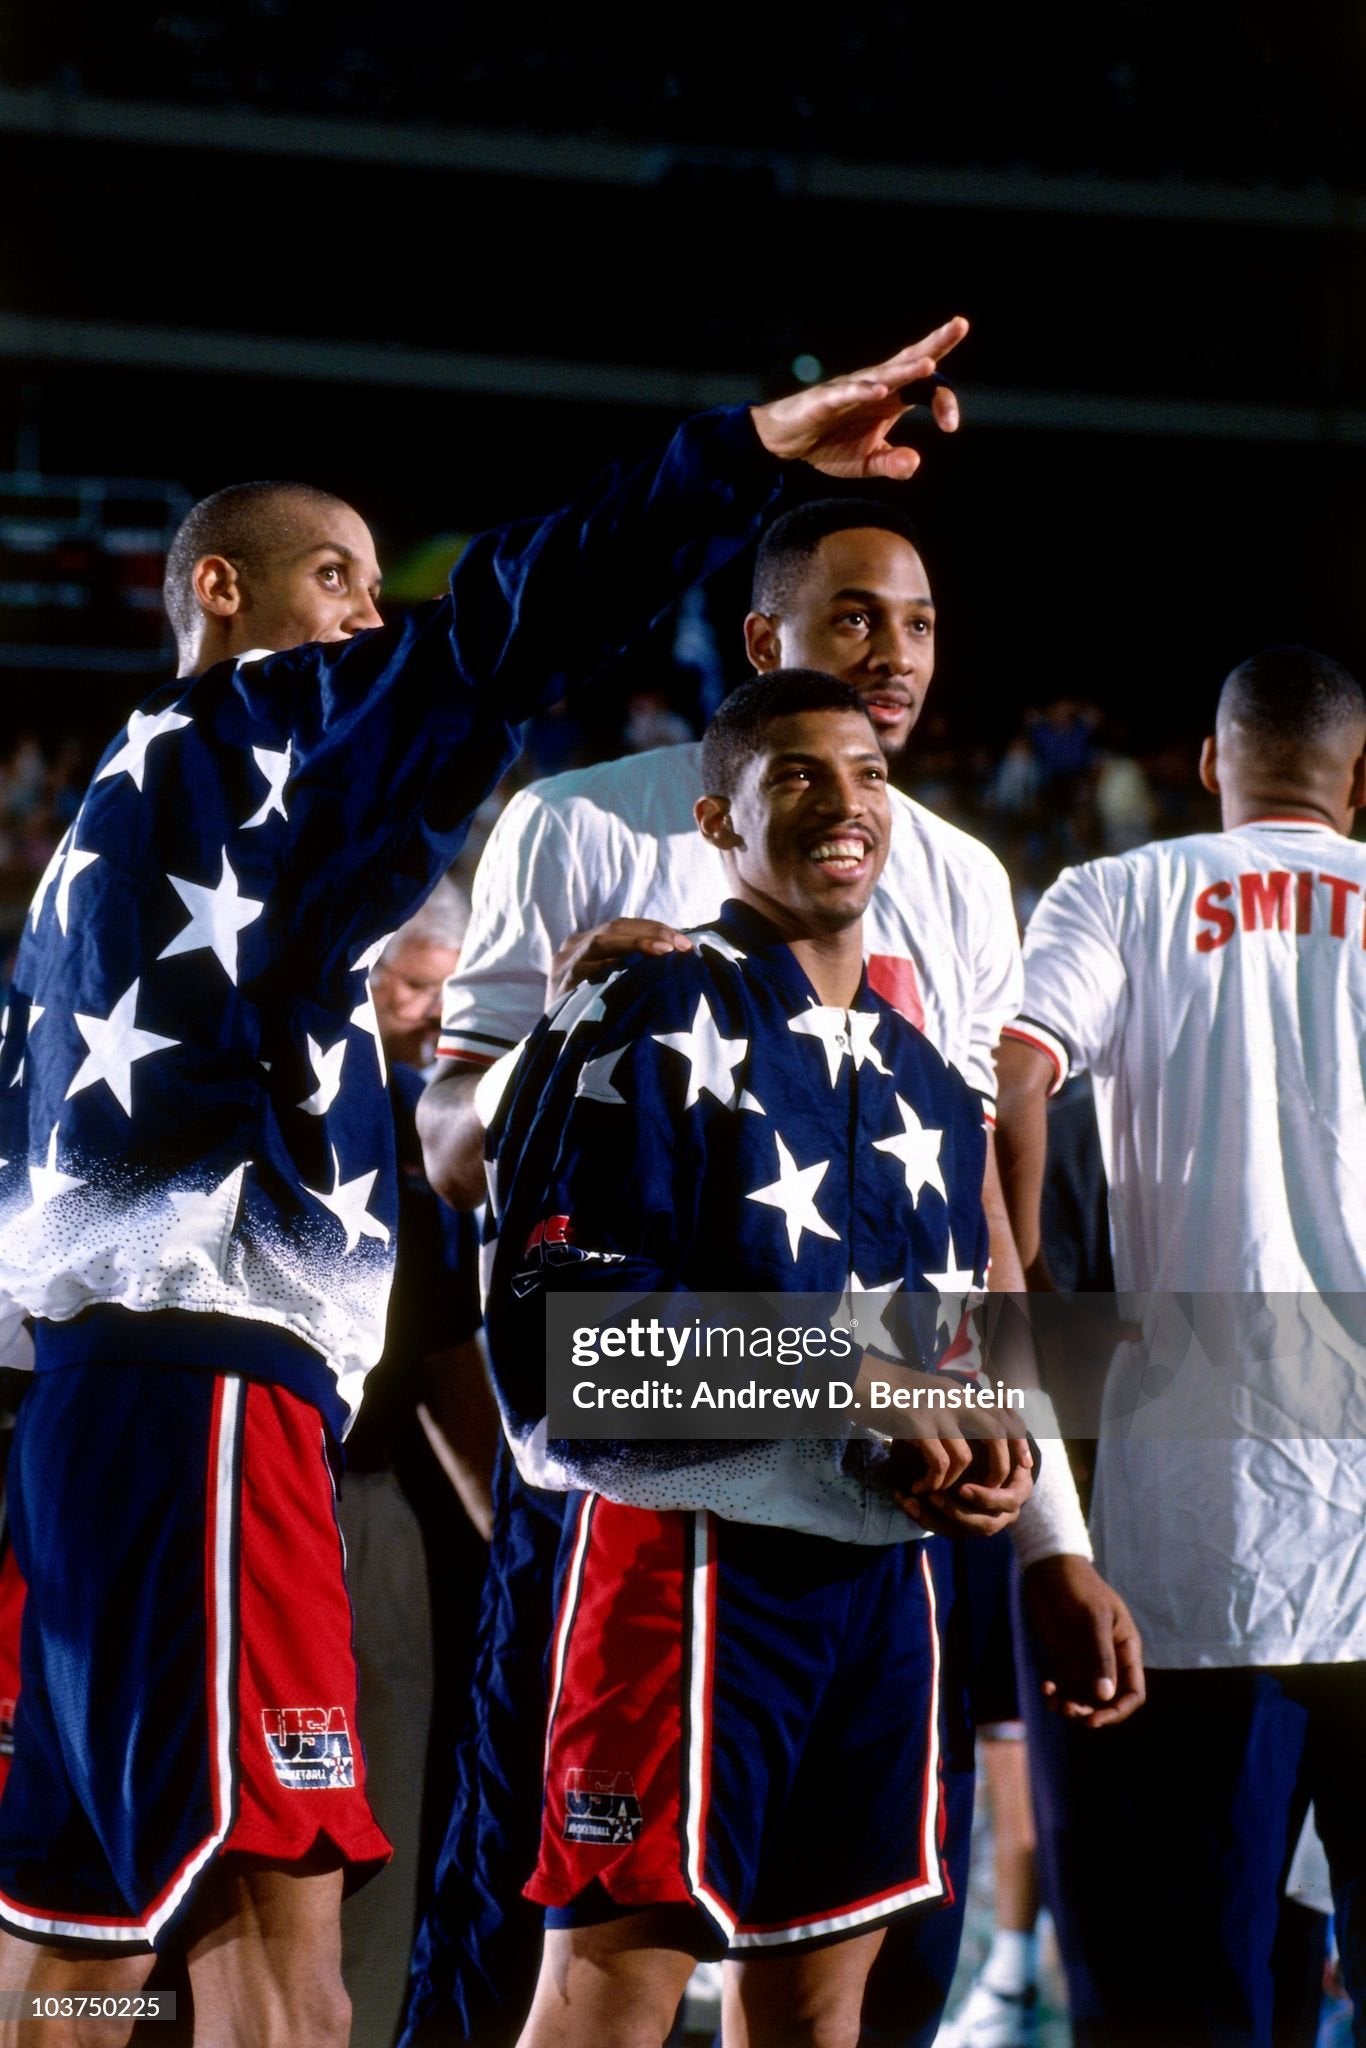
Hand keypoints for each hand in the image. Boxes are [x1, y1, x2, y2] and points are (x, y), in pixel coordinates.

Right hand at [546, 918, 693, 1006]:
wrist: (556, 1047)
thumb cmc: (591, 1014)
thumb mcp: (607, 982)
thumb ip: (628, 964)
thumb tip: (674, 954)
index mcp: (584, 943)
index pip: (622, 926)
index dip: (654, 929)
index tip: (684, 942)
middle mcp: (572, 948)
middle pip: (614, 929)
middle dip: (652, 933)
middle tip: (683, 947)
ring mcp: (565, 965)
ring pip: (602, 941)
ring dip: (638, 943)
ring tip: (667, 951)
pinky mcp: (561, 985)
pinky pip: (589, 969)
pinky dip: (614, 965)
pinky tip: (640, 969)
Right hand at [751, 318, 968, 478]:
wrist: (786, 441)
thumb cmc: (829, 443)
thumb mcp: (866, 462)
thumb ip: (891, 463)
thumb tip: (914, 463)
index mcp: (893, 397)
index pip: (927, 388)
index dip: (944, 402)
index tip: (951, 426)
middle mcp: (876, 386)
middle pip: (909, 360)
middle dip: (935, 344)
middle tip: (960, 325)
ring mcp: (851, 389)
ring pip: (882, 375)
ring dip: (905, 370)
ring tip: (928, 365)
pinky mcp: (826, 399)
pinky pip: (847, 393)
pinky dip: (863, 392)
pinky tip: (880, 392)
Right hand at [857, 1353, 1032, 1533]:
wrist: (851, 1376)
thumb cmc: (882, 1389)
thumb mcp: (924, 1391)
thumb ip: (946, 1406)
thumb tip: (961, 1432)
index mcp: (957, 1390)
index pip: (1003, 1412)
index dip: (1018, 1440)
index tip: (1021, 1464)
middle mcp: (953, 1396)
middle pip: (997, 1432)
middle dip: (1001, 1466)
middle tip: (991, 1487)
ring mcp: (935, 1410)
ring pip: (967, 1456)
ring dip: (956, 1482)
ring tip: (941, 1493)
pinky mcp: (915, 1424)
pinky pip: (938, 1464)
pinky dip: (933, 1482)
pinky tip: (919, 1488)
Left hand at [1021, 1553, 1145, 1728]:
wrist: (1048, 1568)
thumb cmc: (1077, 1586)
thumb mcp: (1092, 1618)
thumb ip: (1100, 1656)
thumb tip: (1105, 1696)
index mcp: (1125, 1649)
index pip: (1133, 1692)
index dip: (1118, 1710)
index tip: (1095, 1719)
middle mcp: (1108, 1659)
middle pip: (1108, 1701)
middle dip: (1092, 1712)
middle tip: (1069, 1709)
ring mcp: (1086, 1660)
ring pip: (1085, 1699)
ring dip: (1072, 1707)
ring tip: (1054, 1702)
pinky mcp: (1064, 1658)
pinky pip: (1065, 1687)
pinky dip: (1057, 1694)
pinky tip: (1045, 1687)